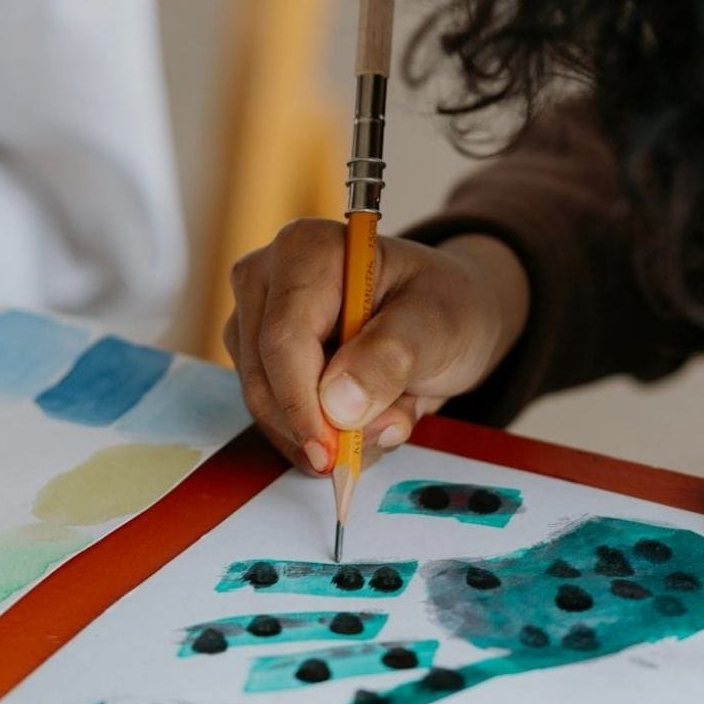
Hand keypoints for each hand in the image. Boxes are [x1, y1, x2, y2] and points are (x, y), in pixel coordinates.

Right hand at [224, 221, 529, 473]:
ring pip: (267, 406)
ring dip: (330, 434)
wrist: (447, 314)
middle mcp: (267, 279)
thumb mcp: (437, 326)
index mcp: (307, 250)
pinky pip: (277, 419)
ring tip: (392, 413)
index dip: (301, 403)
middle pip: (265, 378)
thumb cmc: (444, 304)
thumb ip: (390, 358)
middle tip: (388, 431)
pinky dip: (324, 436)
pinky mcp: (259, 361)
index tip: (331, 453)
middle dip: (322, 426)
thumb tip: (337, 405)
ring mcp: (256, 321)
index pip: (283, 338)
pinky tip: (369, 417)